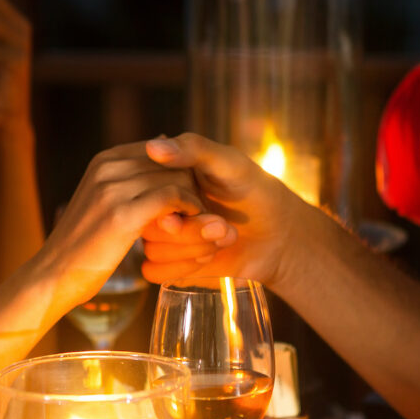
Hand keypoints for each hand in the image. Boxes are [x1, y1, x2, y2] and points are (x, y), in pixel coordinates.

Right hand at [38, 142, 210, 304]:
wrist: (52, 276)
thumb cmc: (82, 247)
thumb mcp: (101, 204)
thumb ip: (127, 182)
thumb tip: (158, 156)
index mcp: (104, 160)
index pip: (160, 150)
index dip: (181, 172)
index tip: (191, 196)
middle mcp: (107, 167)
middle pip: (171, 162)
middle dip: (191, 184)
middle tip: (201, 210)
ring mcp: (112, 188)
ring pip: (175, 176)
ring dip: (194, 198)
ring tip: (200, 220)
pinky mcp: (121, 214)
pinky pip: (172, 197)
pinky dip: (189, 209)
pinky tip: (191, 225)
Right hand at [141, 133, 308, 285]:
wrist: (278, 234)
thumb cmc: (254, 191)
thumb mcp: (230, 163)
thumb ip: (193, 150)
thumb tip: (153, 146)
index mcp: (164, 177)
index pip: (142, 190)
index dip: (168, 203)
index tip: (199, 206)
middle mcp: (158, 206)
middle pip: (147, 224)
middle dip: (189, 231)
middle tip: (222, 225)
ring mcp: (162, 236)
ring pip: (152, 250)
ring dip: (192, 248)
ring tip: (224, 237)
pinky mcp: (169, 264)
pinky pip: (153, 272)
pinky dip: (183, 268)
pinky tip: (209, 257)